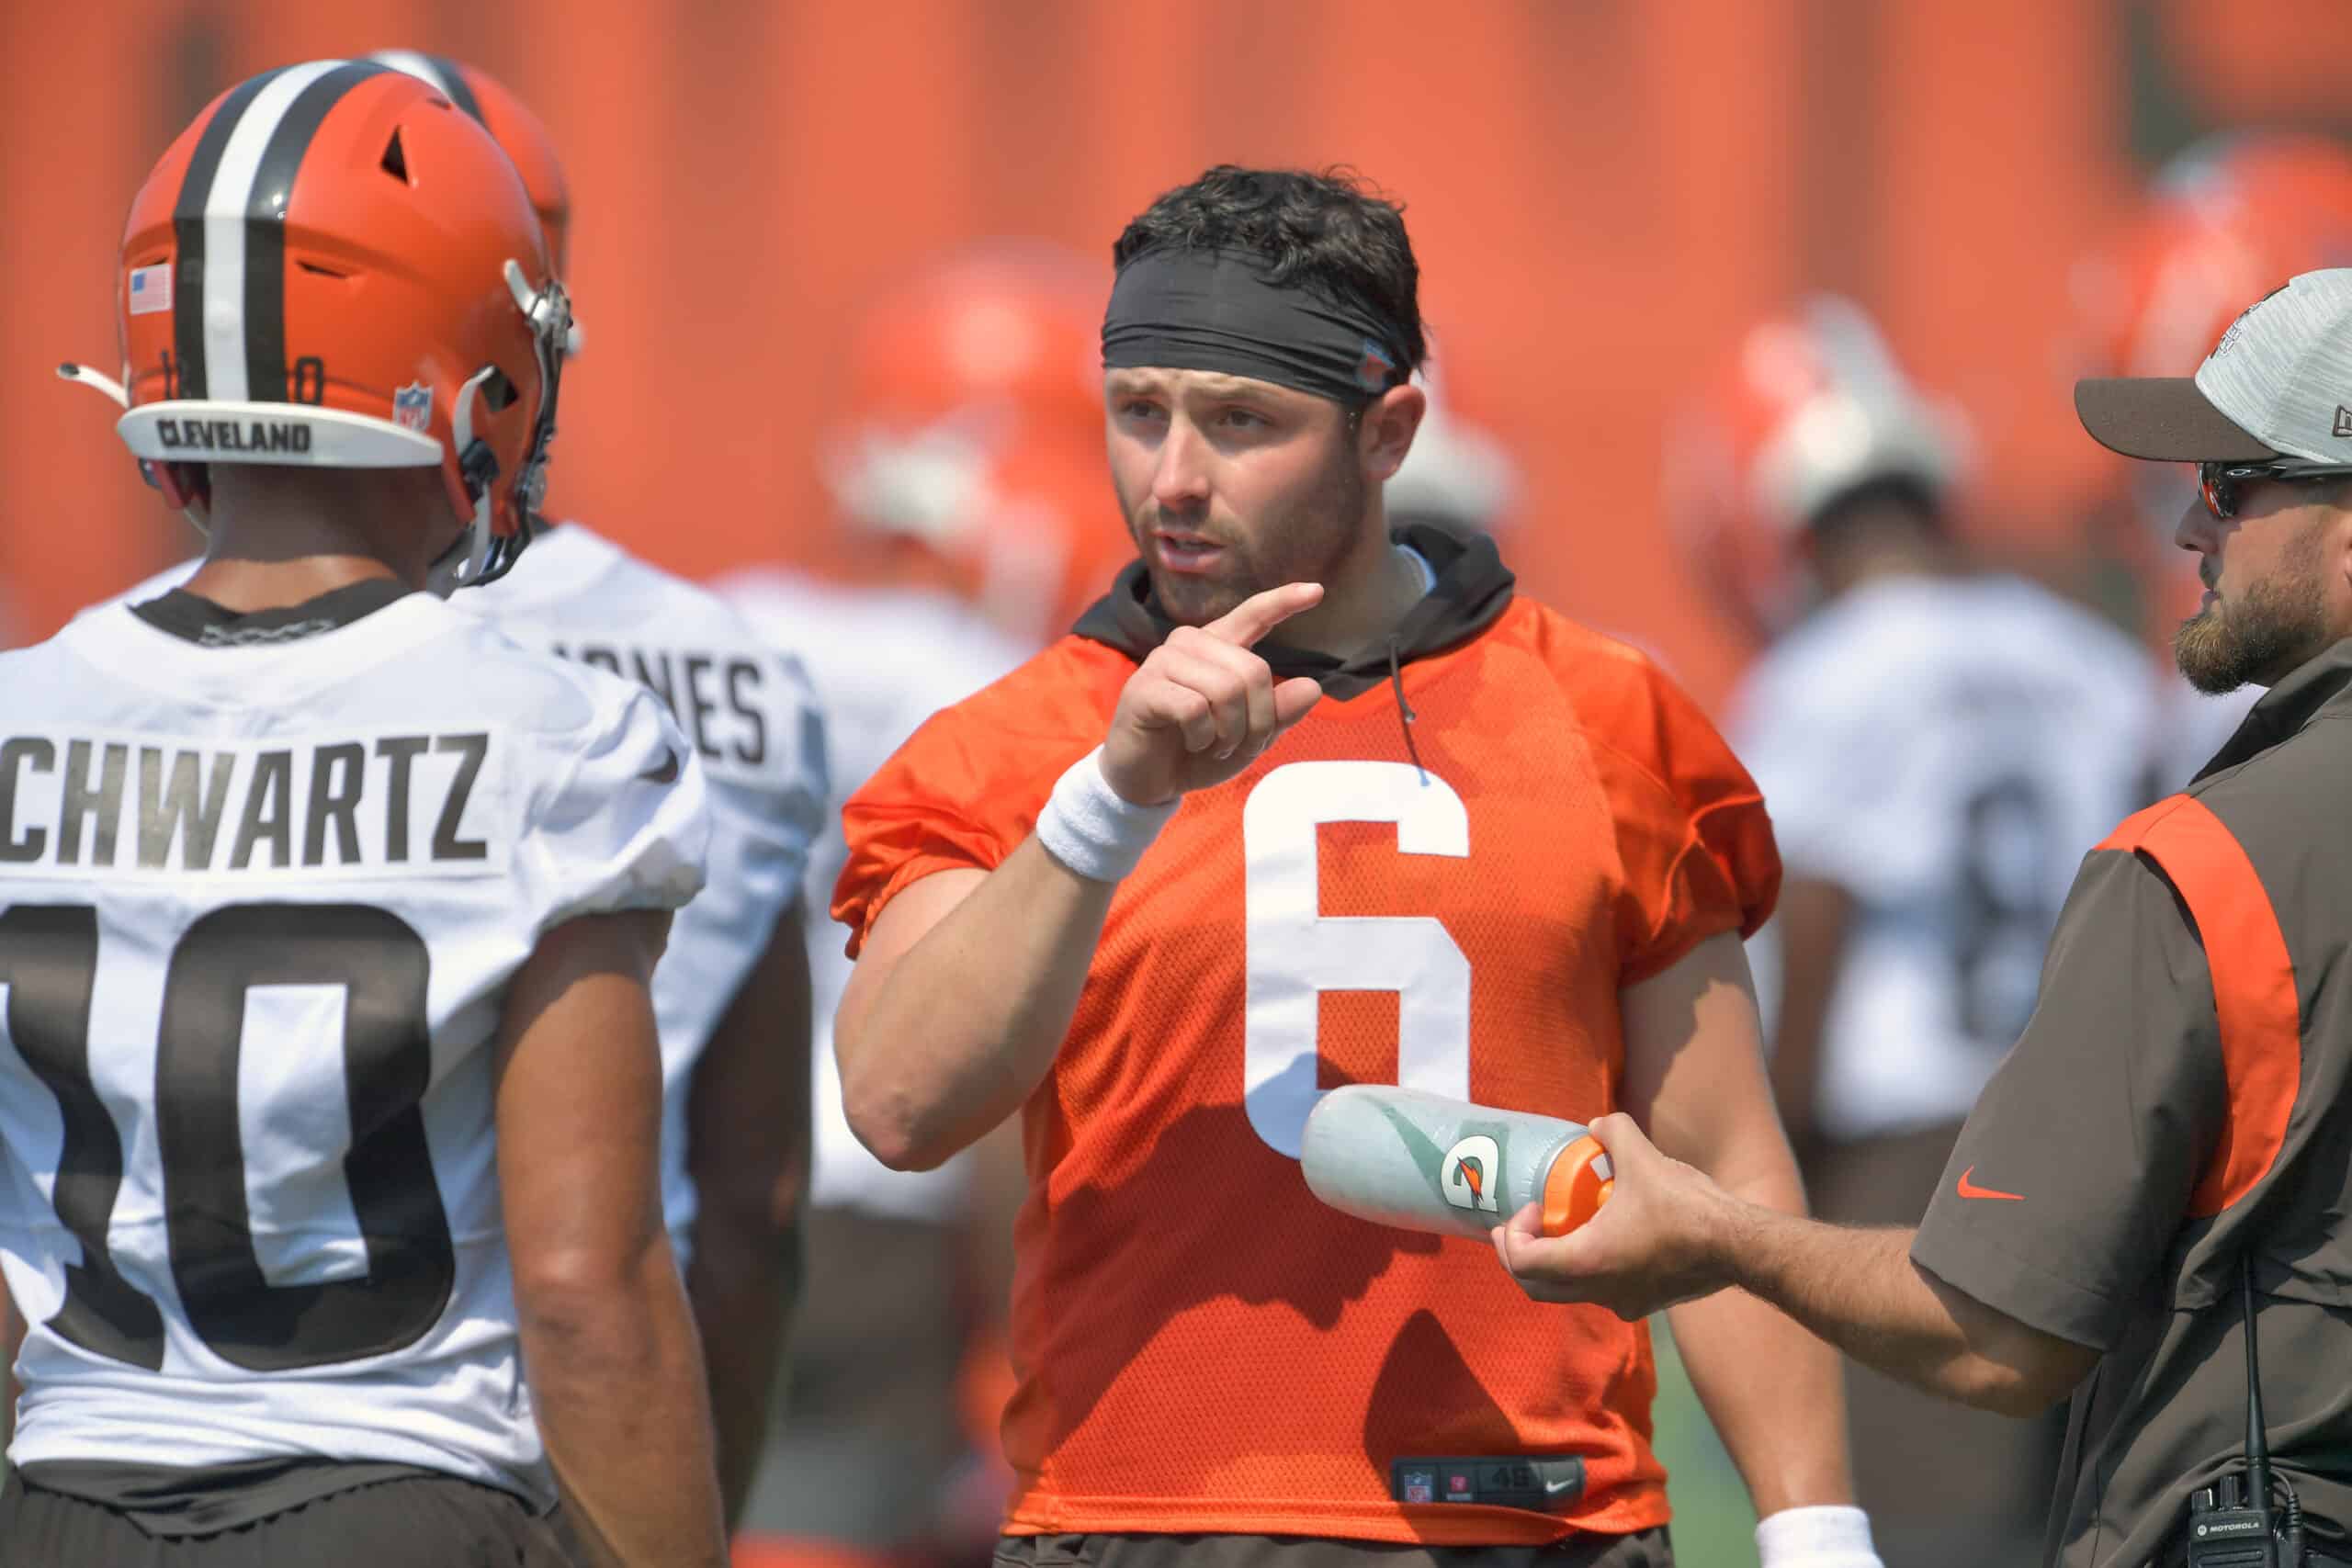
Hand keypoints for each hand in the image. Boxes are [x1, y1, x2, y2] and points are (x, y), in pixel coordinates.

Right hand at [1100, 582, 1325, 806]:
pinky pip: (1196, 709)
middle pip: (1254, 671)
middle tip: (1240, 747)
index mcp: (1217, 647)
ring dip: (1231, 734)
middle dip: (1258, 721)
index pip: (1253, 615)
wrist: (1148, 781)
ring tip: (1215, 747)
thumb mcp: (1248, 737)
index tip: (1316, 591)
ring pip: (1227, 690)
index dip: (1283, 602)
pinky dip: (1203, 738)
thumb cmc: (1197, 752)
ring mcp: (1164, 661)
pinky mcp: (1145, 687)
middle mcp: (1190, 644)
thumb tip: (1313, 687)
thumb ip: (1278, 713)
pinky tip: (1191, 744)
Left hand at [1487, 1112, 1740, 1319]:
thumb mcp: (1643, 1157)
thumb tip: (1598, 1125)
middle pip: (1535, 1286)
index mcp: (1587, 1262)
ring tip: (1560, 1228)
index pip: (1522, 1261)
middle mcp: (1599, 1291)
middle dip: (1519, 1255)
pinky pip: (1600, 1292)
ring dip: (1554, 1264)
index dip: (1514, 1233)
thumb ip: (1614, 1131)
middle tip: (1519, 1226)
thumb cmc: (1686, 1208)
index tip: (1532, 1206)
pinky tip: (1603, 1238)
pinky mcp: (1645, 1303)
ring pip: (1568, 1292)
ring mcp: (1623, 1302)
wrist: (1738, 1247)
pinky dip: (1587, 1269)